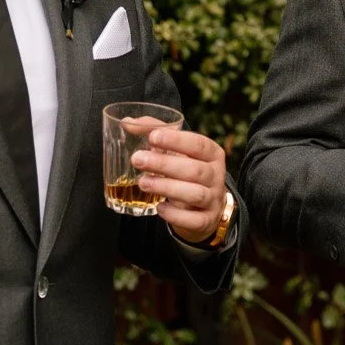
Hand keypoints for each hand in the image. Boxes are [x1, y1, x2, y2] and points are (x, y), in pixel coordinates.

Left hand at [134, 128, 229, 243]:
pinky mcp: (207, 220)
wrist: (205, 206)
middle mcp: (216, 176)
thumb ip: (156, 133)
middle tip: (137, 160)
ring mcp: (213, 199)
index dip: (176, 140)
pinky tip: (159, 208)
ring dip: (167, 188)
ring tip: (142, 183)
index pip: (199, 144)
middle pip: (194, 170)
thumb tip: (128, 123)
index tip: (152, 137)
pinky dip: (175, 215)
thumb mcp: (177, 151)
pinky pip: (194, 220)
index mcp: (212, 154)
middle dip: (164, 164)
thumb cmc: (186, 171)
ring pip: (195, 194)